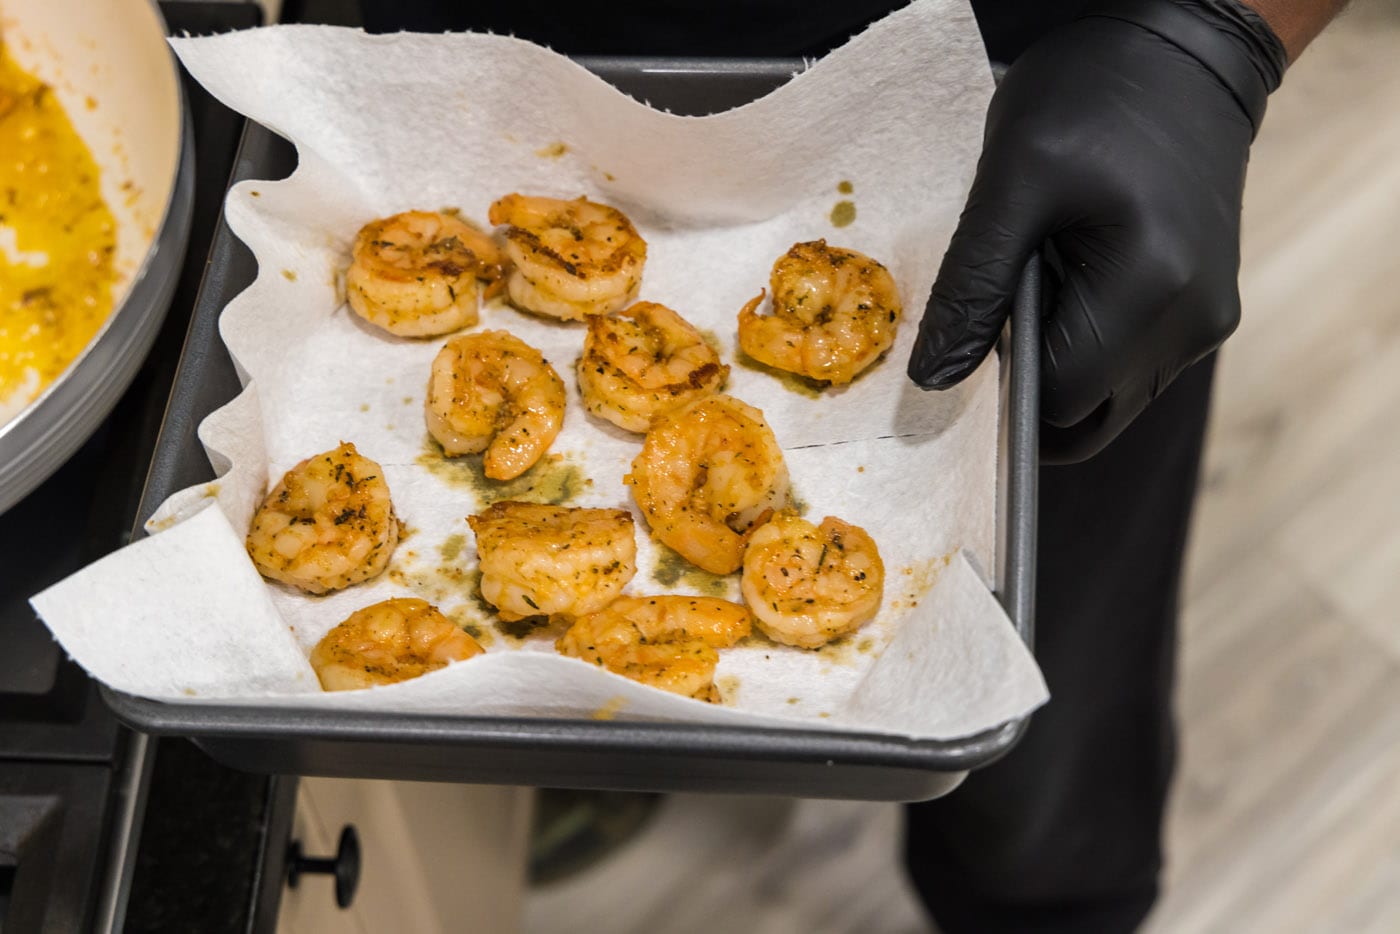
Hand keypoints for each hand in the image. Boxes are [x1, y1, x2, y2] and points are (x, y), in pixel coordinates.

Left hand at [907, 0, 1287, 462]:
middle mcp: (1194, 323)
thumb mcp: (1011, 179)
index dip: (1002, 390)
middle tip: (993, 326)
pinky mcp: (1205, 311)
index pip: (1061, 399)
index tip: (967, 346)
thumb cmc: (1094, 96)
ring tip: (1035, 292)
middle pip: (1090, 418)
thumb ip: (972, 286)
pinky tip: (1064, 288)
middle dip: (1030, 393)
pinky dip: (1087, 350)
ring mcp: (1206, 321)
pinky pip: (1131, 368)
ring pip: (1111, 400)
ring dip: (1058, 371)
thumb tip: (934, 378)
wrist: (1184, 49)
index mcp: (1153, 290)